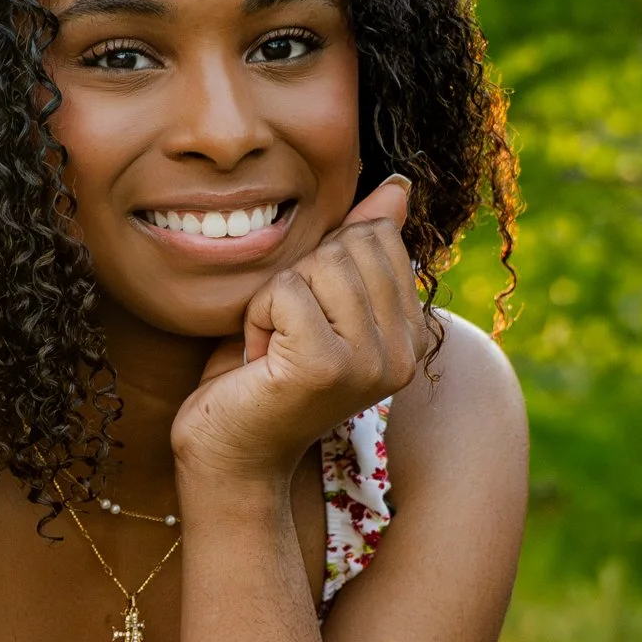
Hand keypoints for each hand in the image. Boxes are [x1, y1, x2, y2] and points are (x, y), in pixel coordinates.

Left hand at [170, 176, 426, 486]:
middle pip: (349, 246)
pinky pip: (285, 290)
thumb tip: (398, 186)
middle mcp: (404, 351)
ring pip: (318, 264)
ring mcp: (371, 361)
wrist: (230, 455)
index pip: (377, 238)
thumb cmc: (262, 378)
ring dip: (274, 299)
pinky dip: (256, 317)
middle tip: (284, 337)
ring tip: (272, 349)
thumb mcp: (314, 301)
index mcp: (412, 334)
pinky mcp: (327, 365)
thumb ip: (357, 246)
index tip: (304, 324)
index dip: (320, 265)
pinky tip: (258, 362)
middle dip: (298, 278)